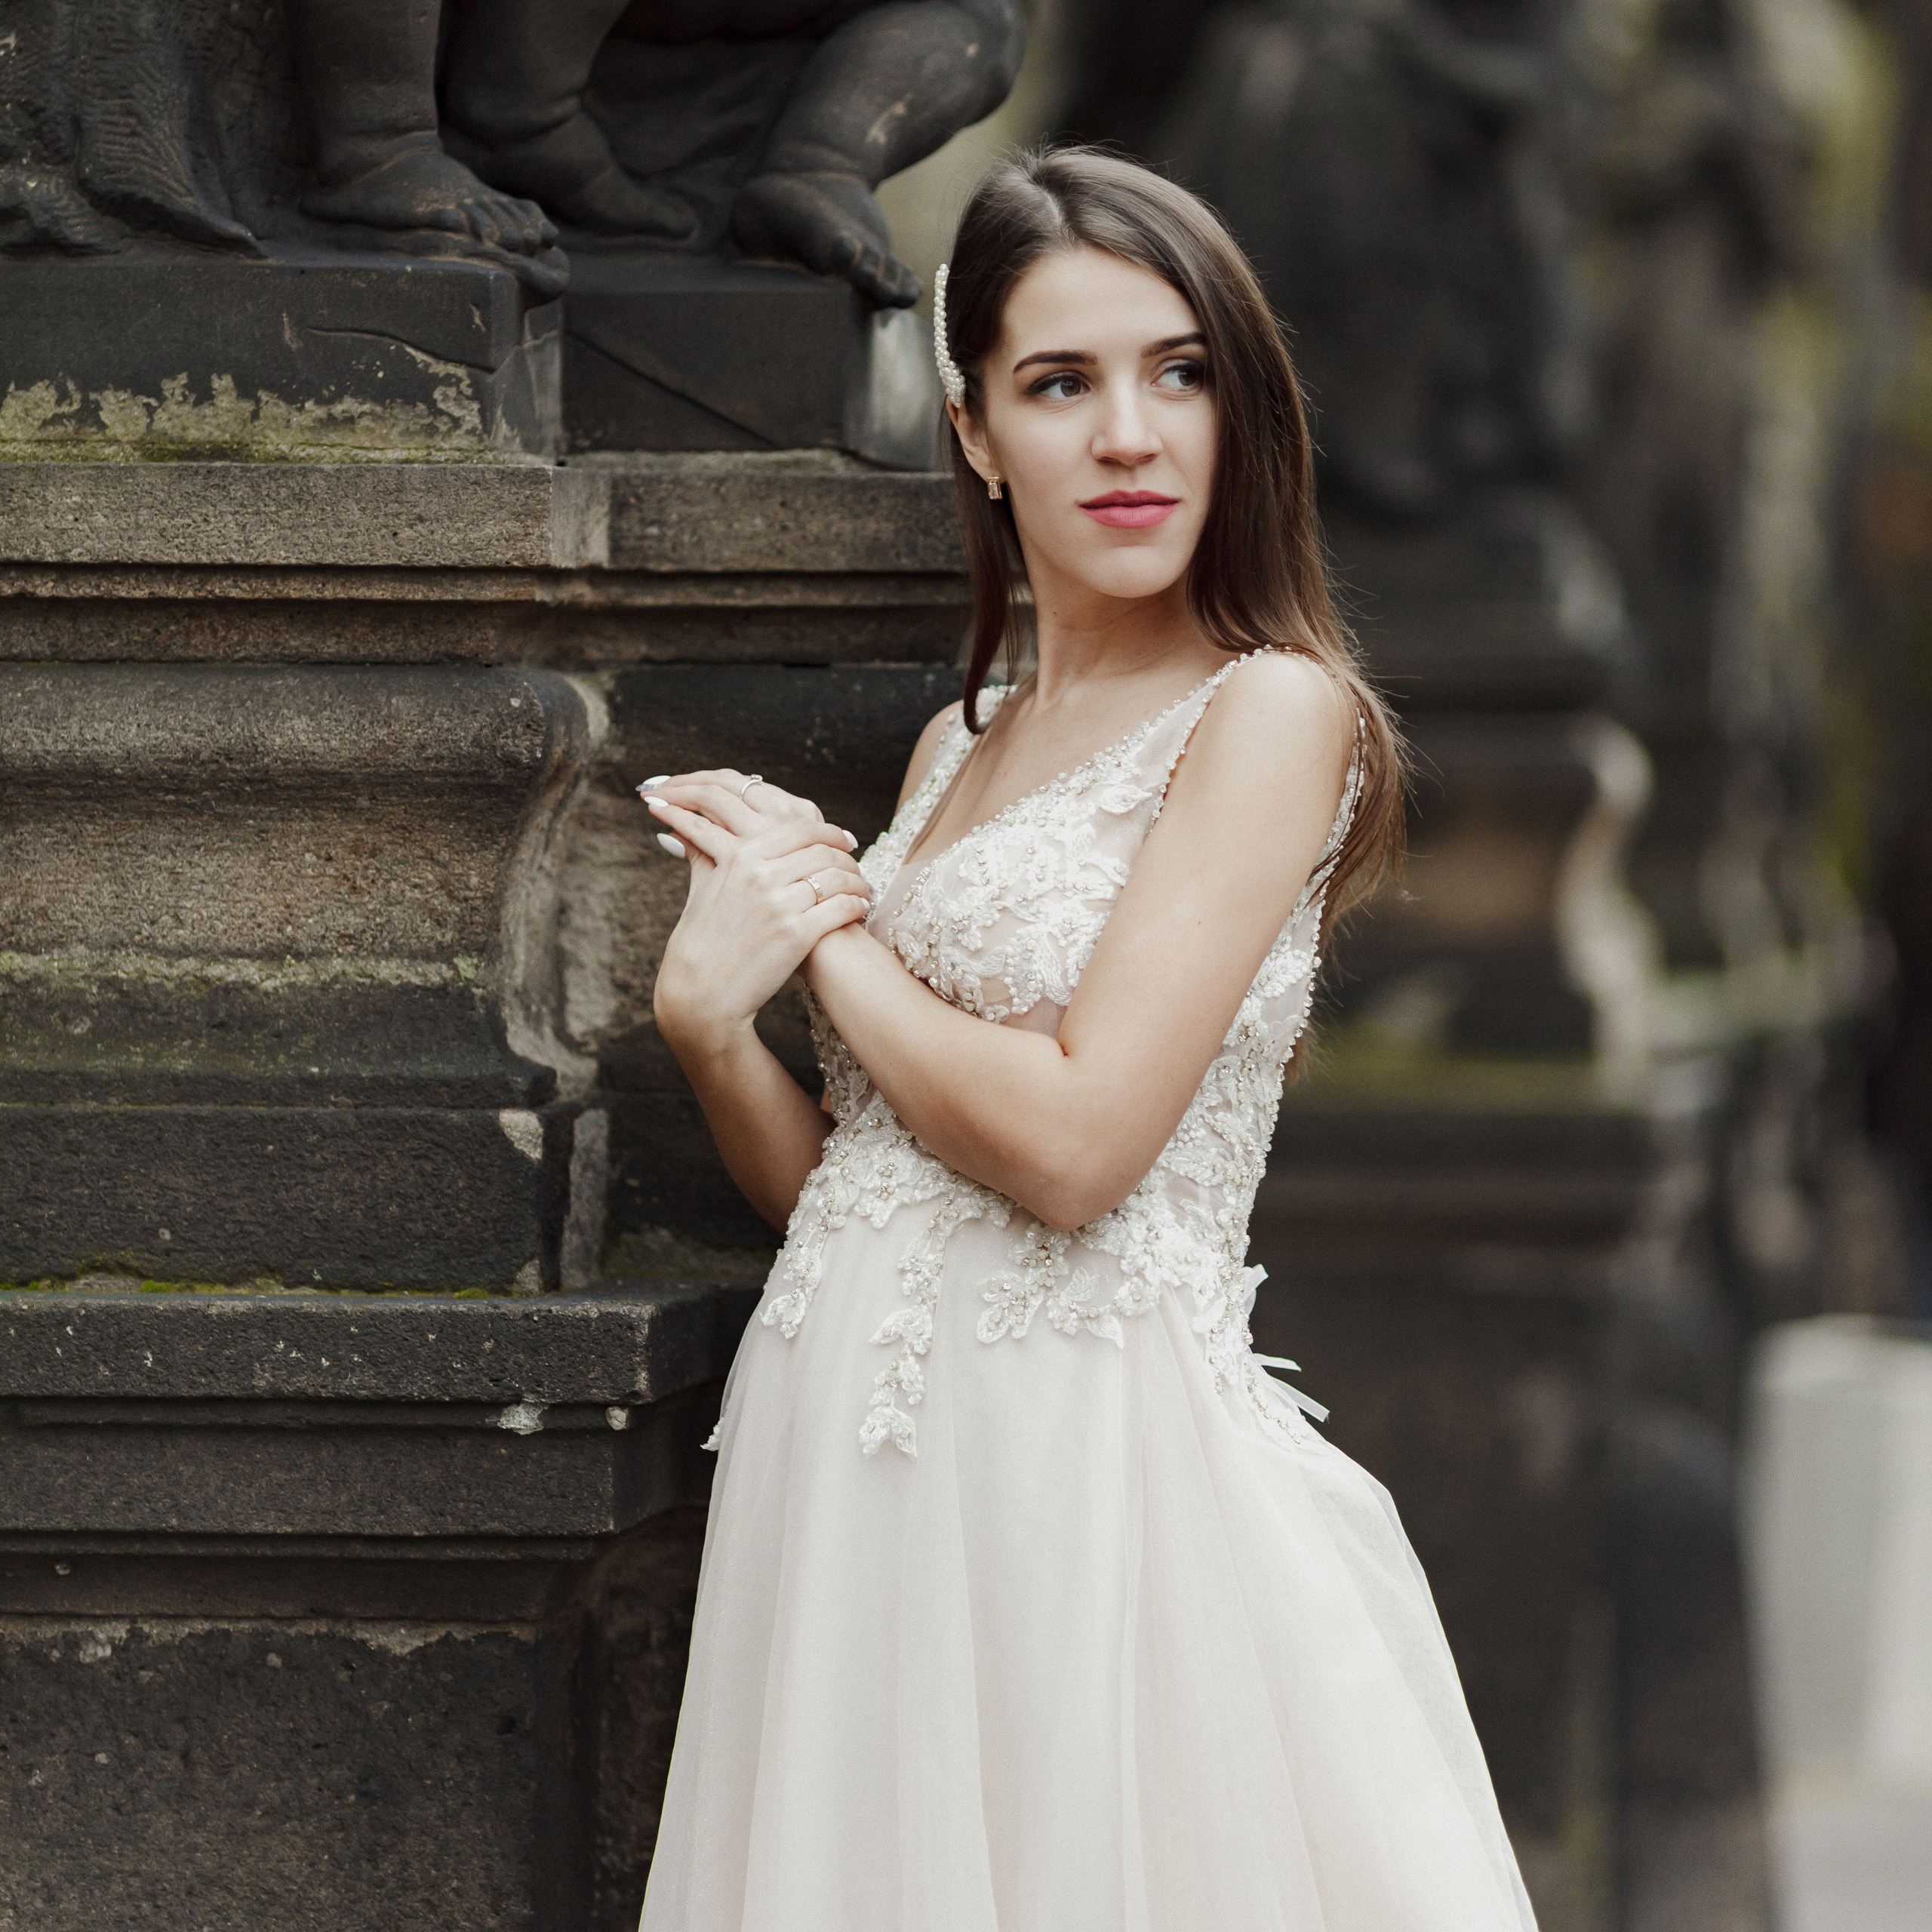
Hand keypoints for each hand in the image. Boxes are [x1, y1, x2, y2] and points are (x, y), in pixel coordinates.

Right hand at [643, 770, 871, 1054]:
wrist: (702, 988)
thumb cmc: (700, 938)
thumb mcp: (701, 886)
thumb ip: (704, 850)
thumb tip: (687, 827)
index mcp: (742, 856)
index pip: (800, 830)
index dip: (830, 833)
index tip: (842, 841)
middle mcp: (763, 875)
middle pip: (824, 852)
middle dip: (847, 859)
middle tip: (856, 868)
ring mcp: (781, 905)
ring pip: (837, 878)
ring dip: (857, 882)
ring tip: (862, 890)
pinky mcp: (797, 935)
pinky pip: (841, 908)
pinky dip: (856, 905)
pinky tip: (859, 909)